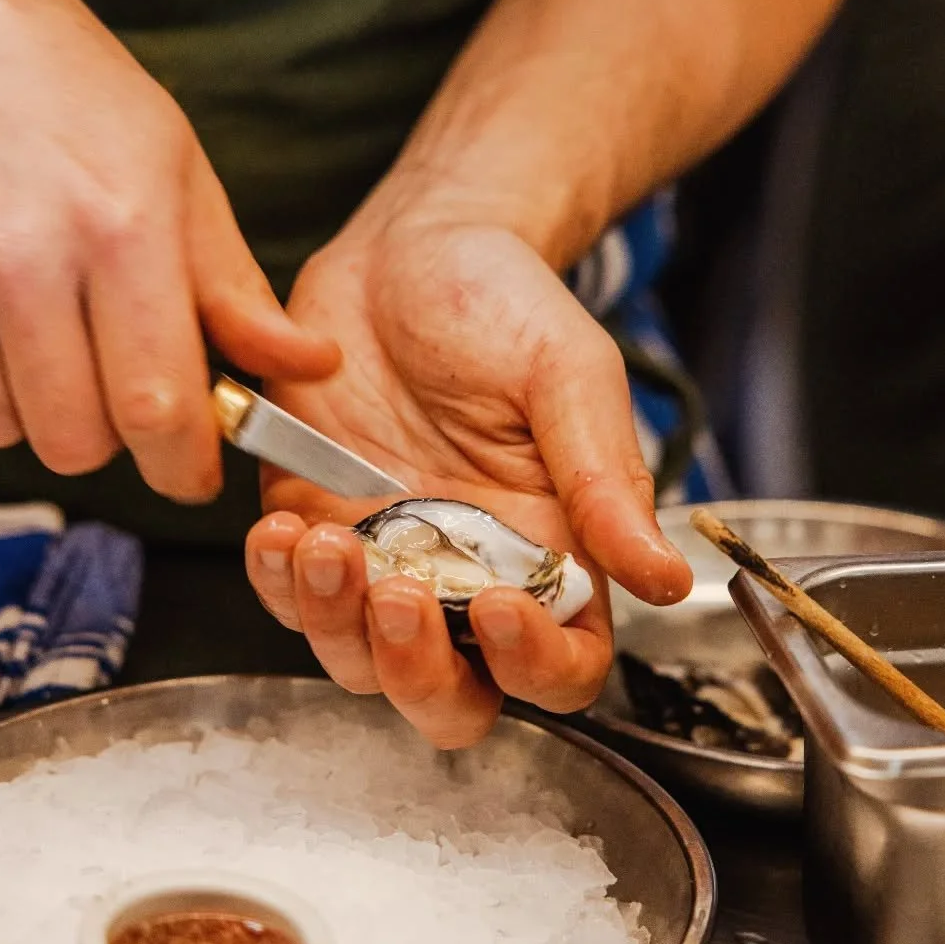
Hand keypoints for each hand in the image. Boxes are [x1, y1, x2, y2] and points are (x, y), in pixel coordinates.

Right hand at [0, 0, 338, 500]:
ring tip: (50, 339)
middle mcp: (31, 259)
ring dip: (38, 411)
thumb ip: (233, 285)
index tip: (193, 475)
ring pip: (4, 428)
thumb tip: (308, 367)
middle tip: (121, 388)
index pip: (160, 408)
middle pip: (79, 439)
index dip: (182, 468)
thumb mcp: (174, 166)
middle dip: (113, 440)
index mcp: (124, 230)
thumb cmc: (67, 86)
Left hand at [246, 200, 691, 747]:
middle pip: (451, 696)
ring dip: (335, 625)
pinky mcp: (313, 523)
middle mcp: (467, 576)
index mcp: (551, 554)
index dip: (533, 664)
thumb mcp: (570, 376)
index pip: (560, 667)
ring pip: (358, 661)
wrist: (410, 247)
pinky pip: (289, 594)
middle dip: (417, 674)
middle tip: (396, 595)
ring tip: (323, 540)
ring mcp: (384, 558)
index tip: (495, 604)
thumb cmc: (505, 303)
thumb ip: (606, 480)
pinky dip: (277, 581)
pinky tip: (281, 531)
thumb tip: (667, 579)